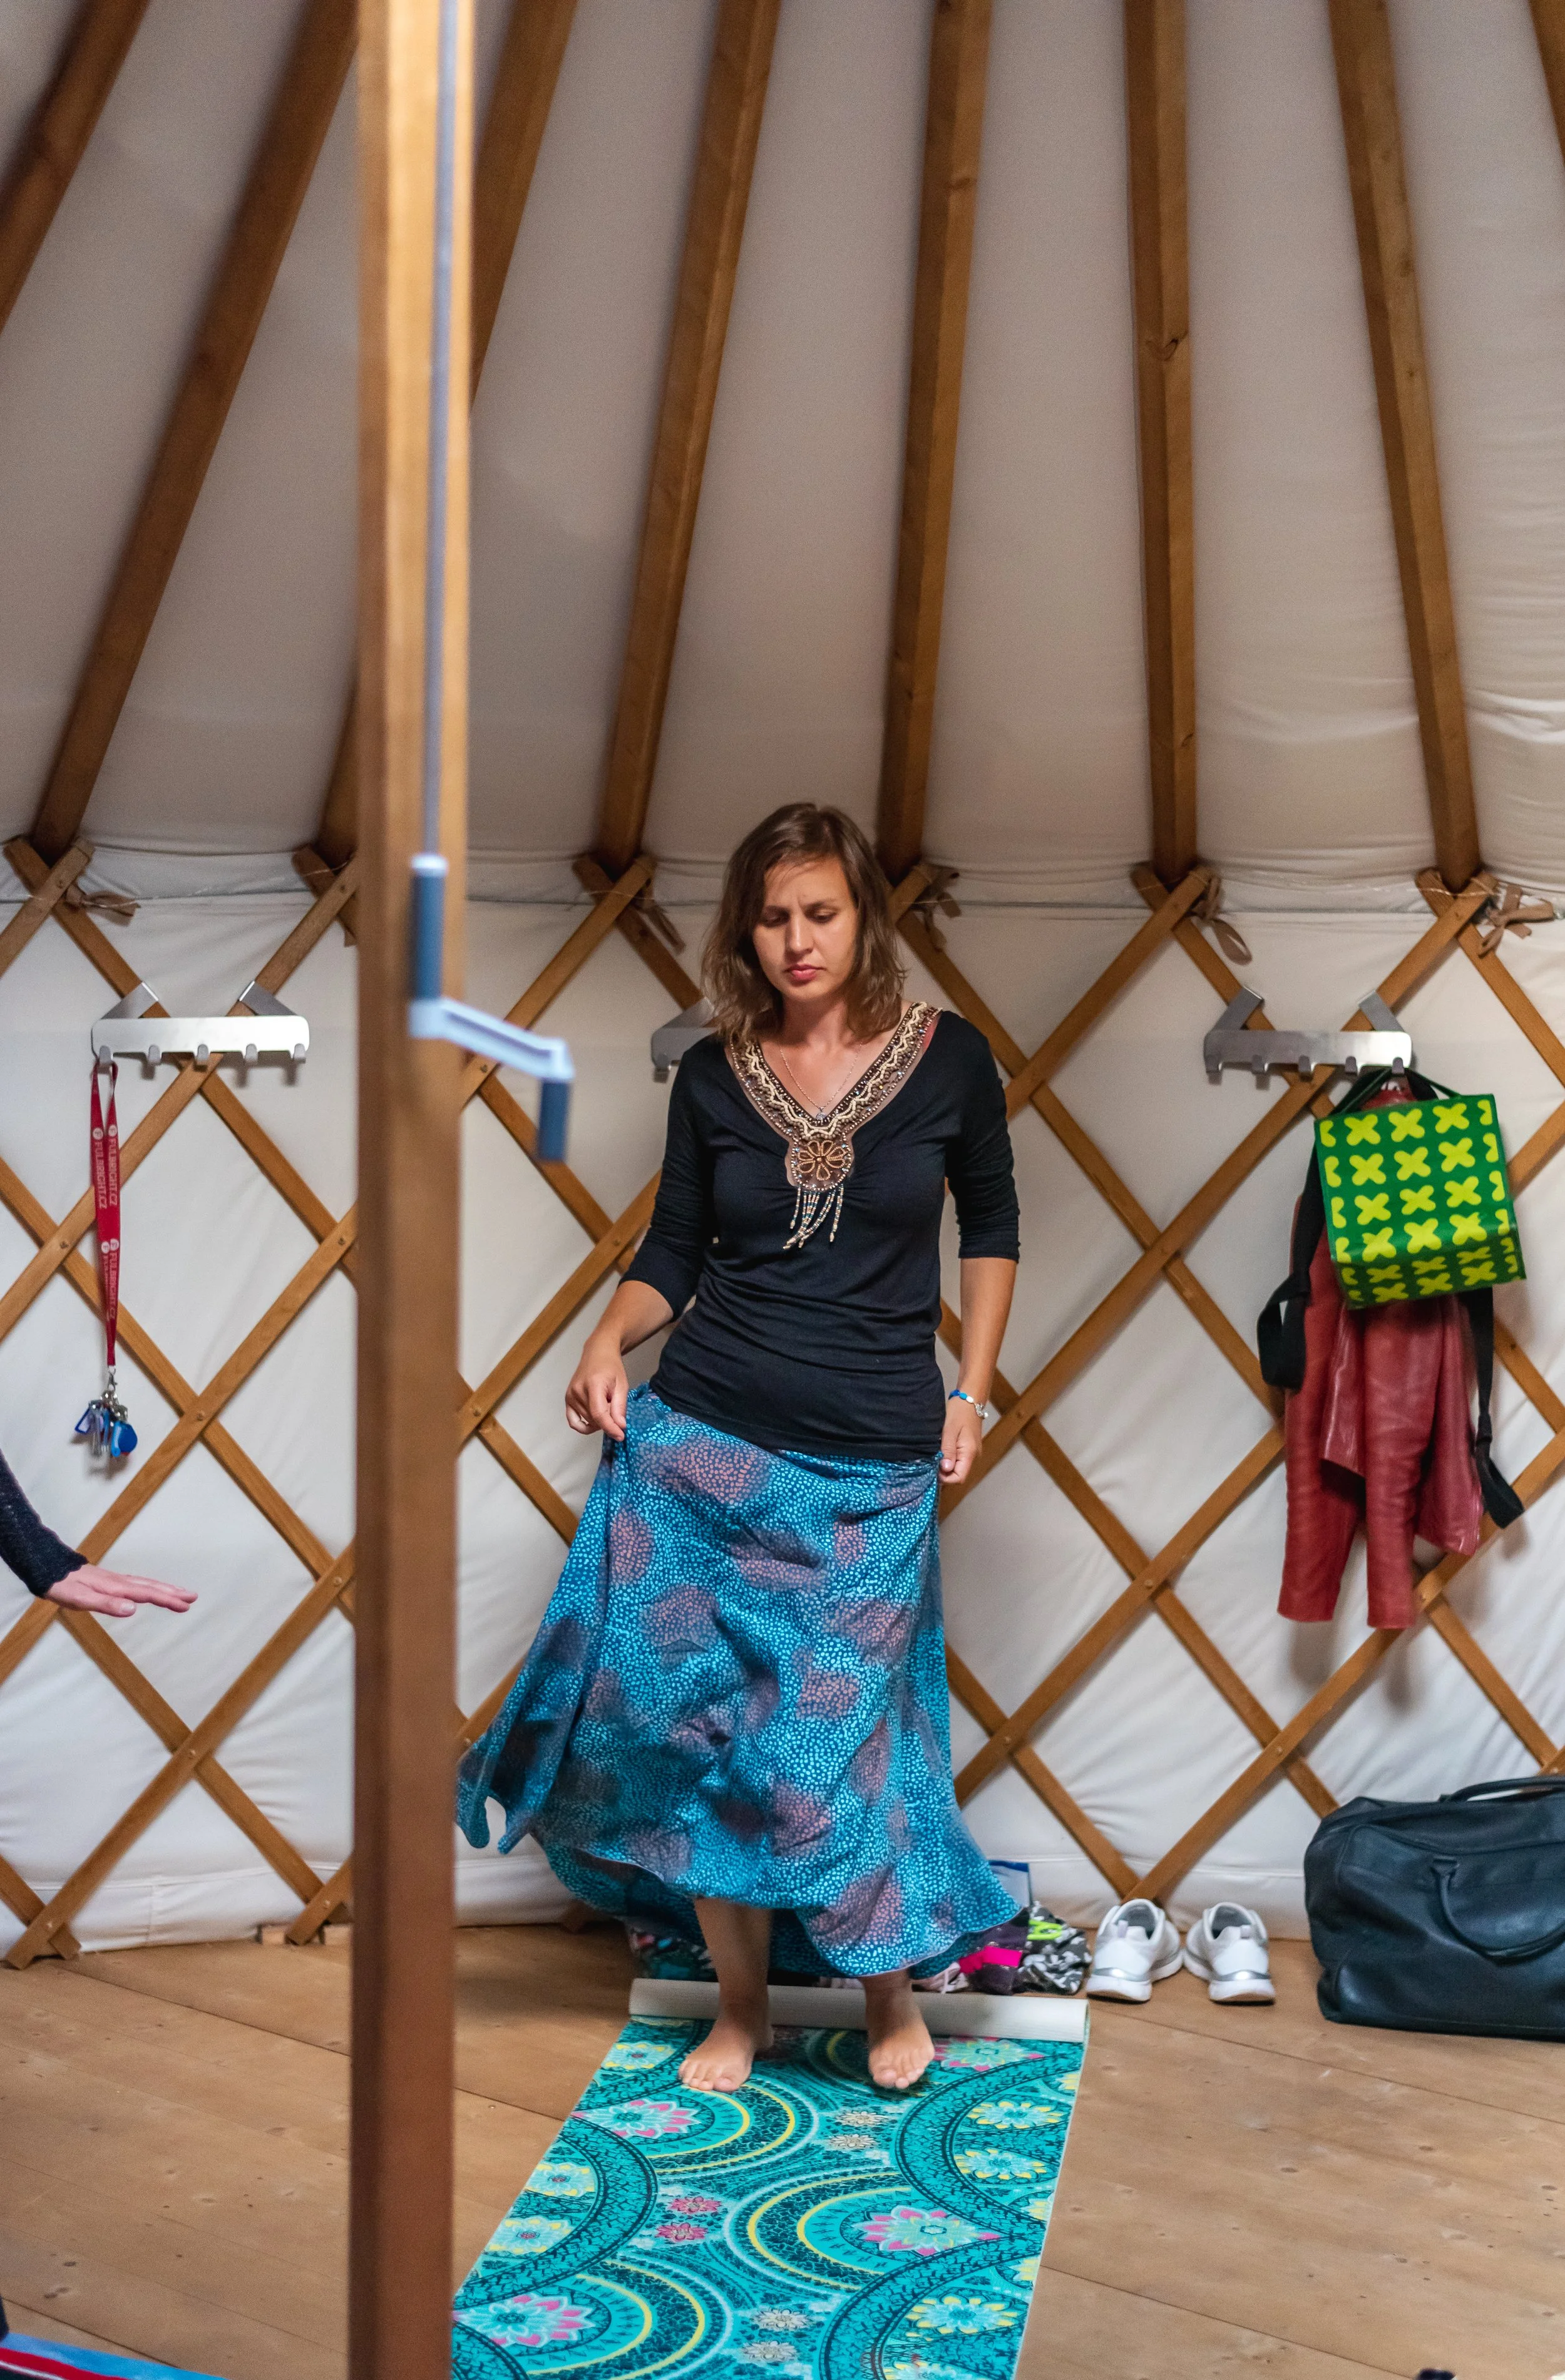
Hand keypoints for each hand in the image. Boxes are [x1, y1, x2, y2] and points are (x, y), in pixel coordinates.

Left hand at [45, 1566, 196, 1618]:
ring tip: (181, 1593)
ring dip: (165, 1588)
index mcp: (115, 1587)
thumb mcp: (80, 1599)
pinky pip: (137, 1583)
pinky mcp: (110, 1582)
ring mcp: (115, 1580)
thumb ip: (106, 1604)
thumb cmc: (63, 1586)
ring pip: (146, 1583)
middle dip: (173, 1593)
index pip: (147, 1594)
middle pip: (151, 1586)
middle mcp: (119, 1582)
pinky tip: (152, 1590)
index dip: (167, 1600)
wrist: (49, 1569)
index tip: (185, 1605)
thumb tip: (133, 1609)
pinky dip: (151, 1586)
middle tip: (193, 1597)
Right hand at [566, 1331, 628, 1439]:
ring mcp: (570, 1396)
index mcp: (593, 1384)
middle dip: (608, 1421)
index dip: (610, 1428)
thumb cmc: (611, 1367)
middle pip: (593, 1419)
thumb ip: (619, 1407)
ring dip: (599, 1420)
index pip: (599, 1414)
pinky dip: (584, 1426)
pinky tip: (594, 1423)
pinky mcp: (567, 1399)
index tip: (620, 1436)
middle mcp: (577, 1391)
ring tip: (605, 1404)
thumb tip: (619, 1427)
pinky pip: (573, 1421)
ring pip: (587, 1421)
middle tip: (614, 1407)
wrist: (598, 1353)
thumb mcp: (621, 1385)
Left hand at [939, 1396, 984, 1483]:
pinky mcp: (968, 1448)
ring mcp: (971, 1452)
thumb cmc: (959, 1412)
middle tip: (930, 1463)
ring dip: (945, 1466)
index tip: (932, 1470)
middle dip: (944, 1473)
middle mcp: (973, 1456)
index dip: (945, 1478)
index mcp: (969, 1453)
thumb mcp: (949, 1430)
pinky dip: (948, 1459)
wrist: (970, 1399)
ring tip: (933, 1457)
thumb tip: (945, 1469)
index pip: (959, 1478)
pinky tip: (940, 1453)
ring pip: (958, 1467)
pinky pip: (958, 1460)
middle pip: (958, 1474)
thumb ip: (948, 1450)